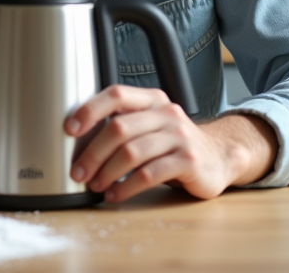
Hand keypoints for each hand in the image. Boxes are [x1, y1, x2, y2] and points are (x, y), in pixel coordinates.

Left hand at [65, 85, 276, 202]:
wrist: (218, 158)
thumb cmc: (174, 144)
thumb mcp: (152, 125)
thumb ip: (124, 124)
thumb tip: (78, 141)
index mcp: (152, 100)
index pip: (116, 94)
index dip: (90, 109)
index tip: (69, 129)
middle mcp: (166, 113)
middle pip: (119, 128)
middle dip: (92, 153)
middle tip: (78, 172)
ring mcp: (179, 136)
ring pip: (132, 152)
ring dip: (107, 172)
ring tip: (95, 185)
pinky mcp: (188, 161)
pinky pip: (150, 174)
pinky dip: (126, 187)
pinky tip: (116, 194)